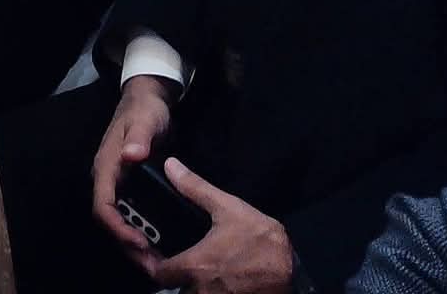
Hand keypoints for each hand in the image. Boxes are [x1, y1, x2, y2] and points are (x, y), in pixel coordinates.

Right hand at [92, 74, 178, 251]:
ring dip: (134, 238)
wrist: (148, 100)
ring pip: (119, 218)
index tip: (139, 241)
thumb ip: (139, 137)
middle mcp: (107, 178)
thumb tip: (131, 155)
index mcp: (106, 166)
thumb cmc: (145, 110)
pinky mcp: (129, 185)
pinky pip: (130, 212)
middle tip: (152, 260)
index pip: (102, 205)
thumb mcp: (145, 120)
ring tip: (157, 256)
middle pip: (109, 218)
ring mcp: (118, 183)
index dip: (117, 227)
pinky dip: (141, 227)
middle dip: (126, 240)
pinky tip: (159, 238)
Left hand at [142, 158, 295, 293]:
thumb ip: (195, 188)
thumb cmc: (261, 240)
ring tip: (193, 268)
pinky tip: (213, 278)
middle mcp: (202, 290)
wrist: (295, 270)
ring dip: (190, 285)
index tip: (151, 252)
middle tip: (172, 259)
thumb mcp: (229, 208)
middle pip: (175, 288)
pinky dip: (208, 290)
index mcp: (195, 266)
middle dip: (173, 277)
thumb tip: (170, 166)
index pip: (158, 273)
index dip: (152, 262)